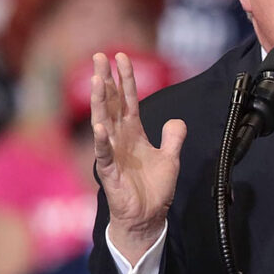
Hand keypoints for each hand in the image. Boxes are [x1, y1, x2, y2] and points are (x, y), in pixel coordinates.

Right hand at [91, 52, 185, 264]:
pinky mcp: (110, 172)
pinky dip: (102, 141)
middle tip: (99, 56)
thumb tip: (176, 120)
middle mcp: (120, 139)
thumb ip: (173, 137)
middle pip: (111, 104)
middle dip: (106, 80)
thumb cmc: (154, 189)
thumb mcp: (170, 158)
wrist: (147, 217)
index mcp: (134, 133)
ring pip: (103, 122)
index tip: (120, 56)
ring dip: (100, 101)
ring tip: (98, 80)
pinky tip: (100, 127)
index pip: (128, 99)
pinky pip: (104, 154)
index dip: (125, 78)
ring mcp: (112, 153)